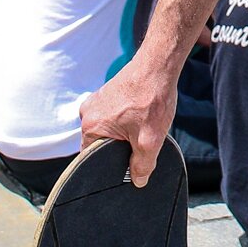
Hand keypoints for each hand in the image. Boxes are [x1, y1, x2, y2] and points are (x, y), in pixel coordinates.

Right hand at [79, 59, 177, 187]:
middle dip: (120, 148)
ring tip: (143, 126)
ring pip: (109, 129)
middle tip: (140, 145)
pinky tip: (143, 116)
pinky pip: (114, 115)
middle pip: (101, 144)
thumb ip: (142, 165)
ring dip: (126, 132)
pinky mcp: (108, 92)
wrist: (159, 65)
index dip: (109, 165)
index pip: (92, 158)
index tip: (125, 166)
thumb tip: (138, 181)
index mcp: (90, 127)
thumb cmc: (152, 99)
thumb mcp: (150, 140)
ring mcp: (97, 101)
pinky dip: (128, 119)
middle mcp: (88, 113)